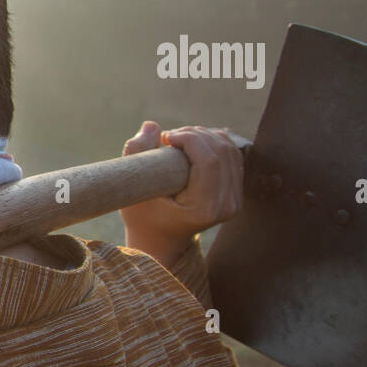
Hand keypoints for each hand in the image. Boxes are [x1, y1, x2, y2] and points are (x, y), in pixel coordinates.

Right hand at [120, 121, 244, 267]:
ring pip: (230, 149)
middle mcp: (226, 206)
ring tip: (180, 140)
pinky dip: (214, 142)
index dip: (189, 138)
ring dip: (205, 136)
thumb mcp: (129, 187)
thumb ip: (136, 152)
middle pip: (222, 151)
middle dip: (196, 134)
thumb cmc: (142, 216)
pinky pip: (233, 156)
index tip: (166, 137)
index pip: (209, 161)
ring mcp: (234, 201)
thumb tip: (152, 126)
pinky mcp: (236, 193)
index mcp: (204, 208)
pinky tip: (194, 145)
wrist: (160, 240)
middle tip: (170, 137)